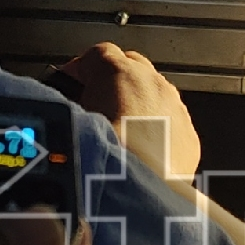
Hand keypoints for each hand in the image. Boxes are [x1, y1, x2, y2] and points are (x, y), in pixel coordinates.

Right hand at [56, 43, 200, 182]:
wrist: (136, 191)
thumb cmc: (101, 156)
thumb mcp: (66, 119)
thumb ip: (63, 102)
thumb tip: (55, 103)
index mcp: (118, 72)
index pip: (100, 54)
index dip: (84, 70)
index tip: (74, 85)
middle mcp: (151, 83)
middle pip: (133, 68)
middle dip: (115, 83)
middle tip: (97, 107)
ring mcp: (174, 108)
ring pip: (156, 95)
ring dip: (139, 107)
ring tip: (120, 135)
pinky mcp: (188, 136)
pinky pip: (173, 123)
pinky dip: (159, 132)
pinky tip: (142, 154)